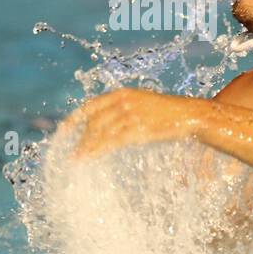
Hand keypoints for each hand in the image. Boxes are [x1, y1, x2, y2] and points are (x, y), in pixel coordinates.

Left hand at [57, 88, 202, 159]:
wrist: (191, 114)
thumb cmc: (167, 113)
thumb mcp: (142, 104)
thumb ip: (124, 110)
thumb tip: (106, 124)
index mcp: (123, 94)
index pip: (91, 106)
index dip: (74, 119)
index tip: (62, 130)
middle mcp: (124, 102)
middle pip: (94, 122)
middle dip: (81, 138)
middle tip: (72, 153)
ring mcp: (131, 115)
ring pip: (100, 133)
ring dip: (85, 148)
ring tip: (76, 160)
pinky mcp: (139, 129)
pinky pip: (112, 141)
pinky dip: (97, 150)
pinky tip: (89, 158)